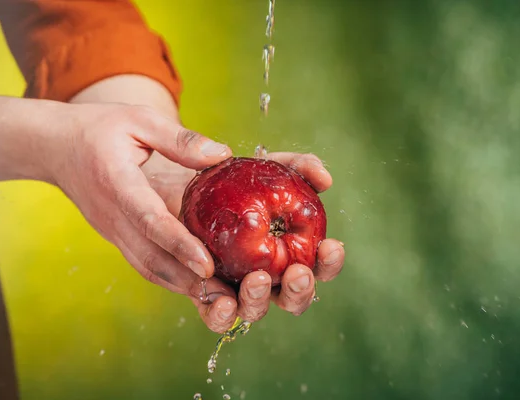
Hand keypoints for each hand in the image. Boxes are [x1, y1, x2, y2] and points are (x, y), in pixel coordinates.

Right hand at [47, 103, 233, 295]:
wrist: (53, 147)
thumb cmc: (98, 128)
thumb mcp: (138, 119)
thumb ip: (179, 139)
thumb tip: (222, 154)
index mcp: (118, 183)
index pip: (150, 221)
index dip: (179, 244)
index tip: (207, 265)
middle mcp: (113, 216)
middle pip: (151, 257)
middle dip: (188, 279)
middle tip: (226, 295)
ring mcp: (111, 230)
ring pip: (147, 267)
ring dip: (181, 285)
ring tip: (218, 298)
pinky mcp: (115, 236)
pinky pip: (143, 262)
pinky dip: (169, 277)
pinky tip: (195, 284)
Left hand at [142, 151, 344, 332]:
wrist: (189, 184)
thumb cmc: (238, 180)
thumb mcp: (268, 167)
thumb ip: (299, 166)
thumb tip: (326, 179)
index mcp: (291, 252)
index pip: (318, 266)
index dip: (329, 262)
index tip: (330, 246)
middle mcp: (268, 276)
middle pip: (293, 297)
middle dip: (300, 290)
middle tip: (297, 273)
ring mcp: (237, 288)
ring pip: (255, 309)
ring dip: (260, 299)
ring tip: (257, 279)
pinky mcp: (205, 294)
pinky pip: (215, 315)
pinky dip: (222, 314)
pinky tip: (224, 302)